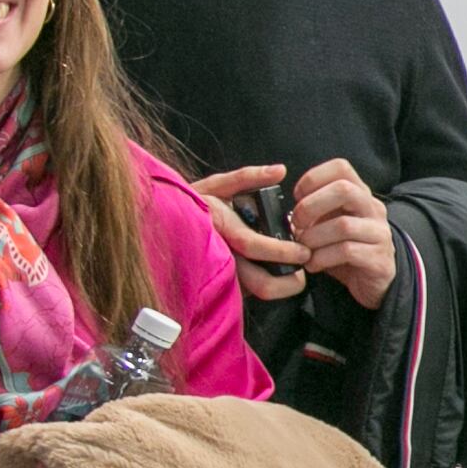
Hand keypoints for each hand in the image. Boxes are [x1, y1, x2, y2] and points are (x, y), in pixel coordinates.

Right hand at [194, 165, 307, 301]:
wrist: (162, 227)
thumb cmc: (193, 205)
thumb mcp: (217, 186)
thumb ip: (247, 177)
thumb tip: (279, 171)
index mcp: (220, 228)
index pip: (253, 245)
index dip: (282, 251)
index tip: (304, 251)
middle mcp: (219, 257)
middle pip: (260, 284)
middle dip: (289, 282)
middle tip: (303, 270)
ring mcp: (219, 276)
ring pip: (255, 296)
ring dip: (281, 287)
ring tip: (294, 273)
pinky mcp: (220, 289)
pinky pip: (248, 296)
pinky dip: (267, 288)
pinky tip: (277, 277)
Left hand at [286, 158, 396, 310]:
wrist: (374, 281)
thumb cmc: (345, 249)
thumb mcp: (330, 224)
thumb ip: (314, 212)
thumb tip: (285, 213)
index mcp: (360, 194)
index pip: (341, 168)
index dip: (313, 178)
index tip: (297, 197)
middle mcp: (373, 209)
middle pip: (345, 190)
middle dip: (311, 206)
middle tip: (297, 224)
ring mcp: (379, 233)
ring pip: (343, 225)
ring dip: (314, 238)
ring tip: (303, 250)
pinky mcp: (378, 259)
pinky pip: (347, 252)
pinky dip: (322, 258)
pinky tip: (313, 264)